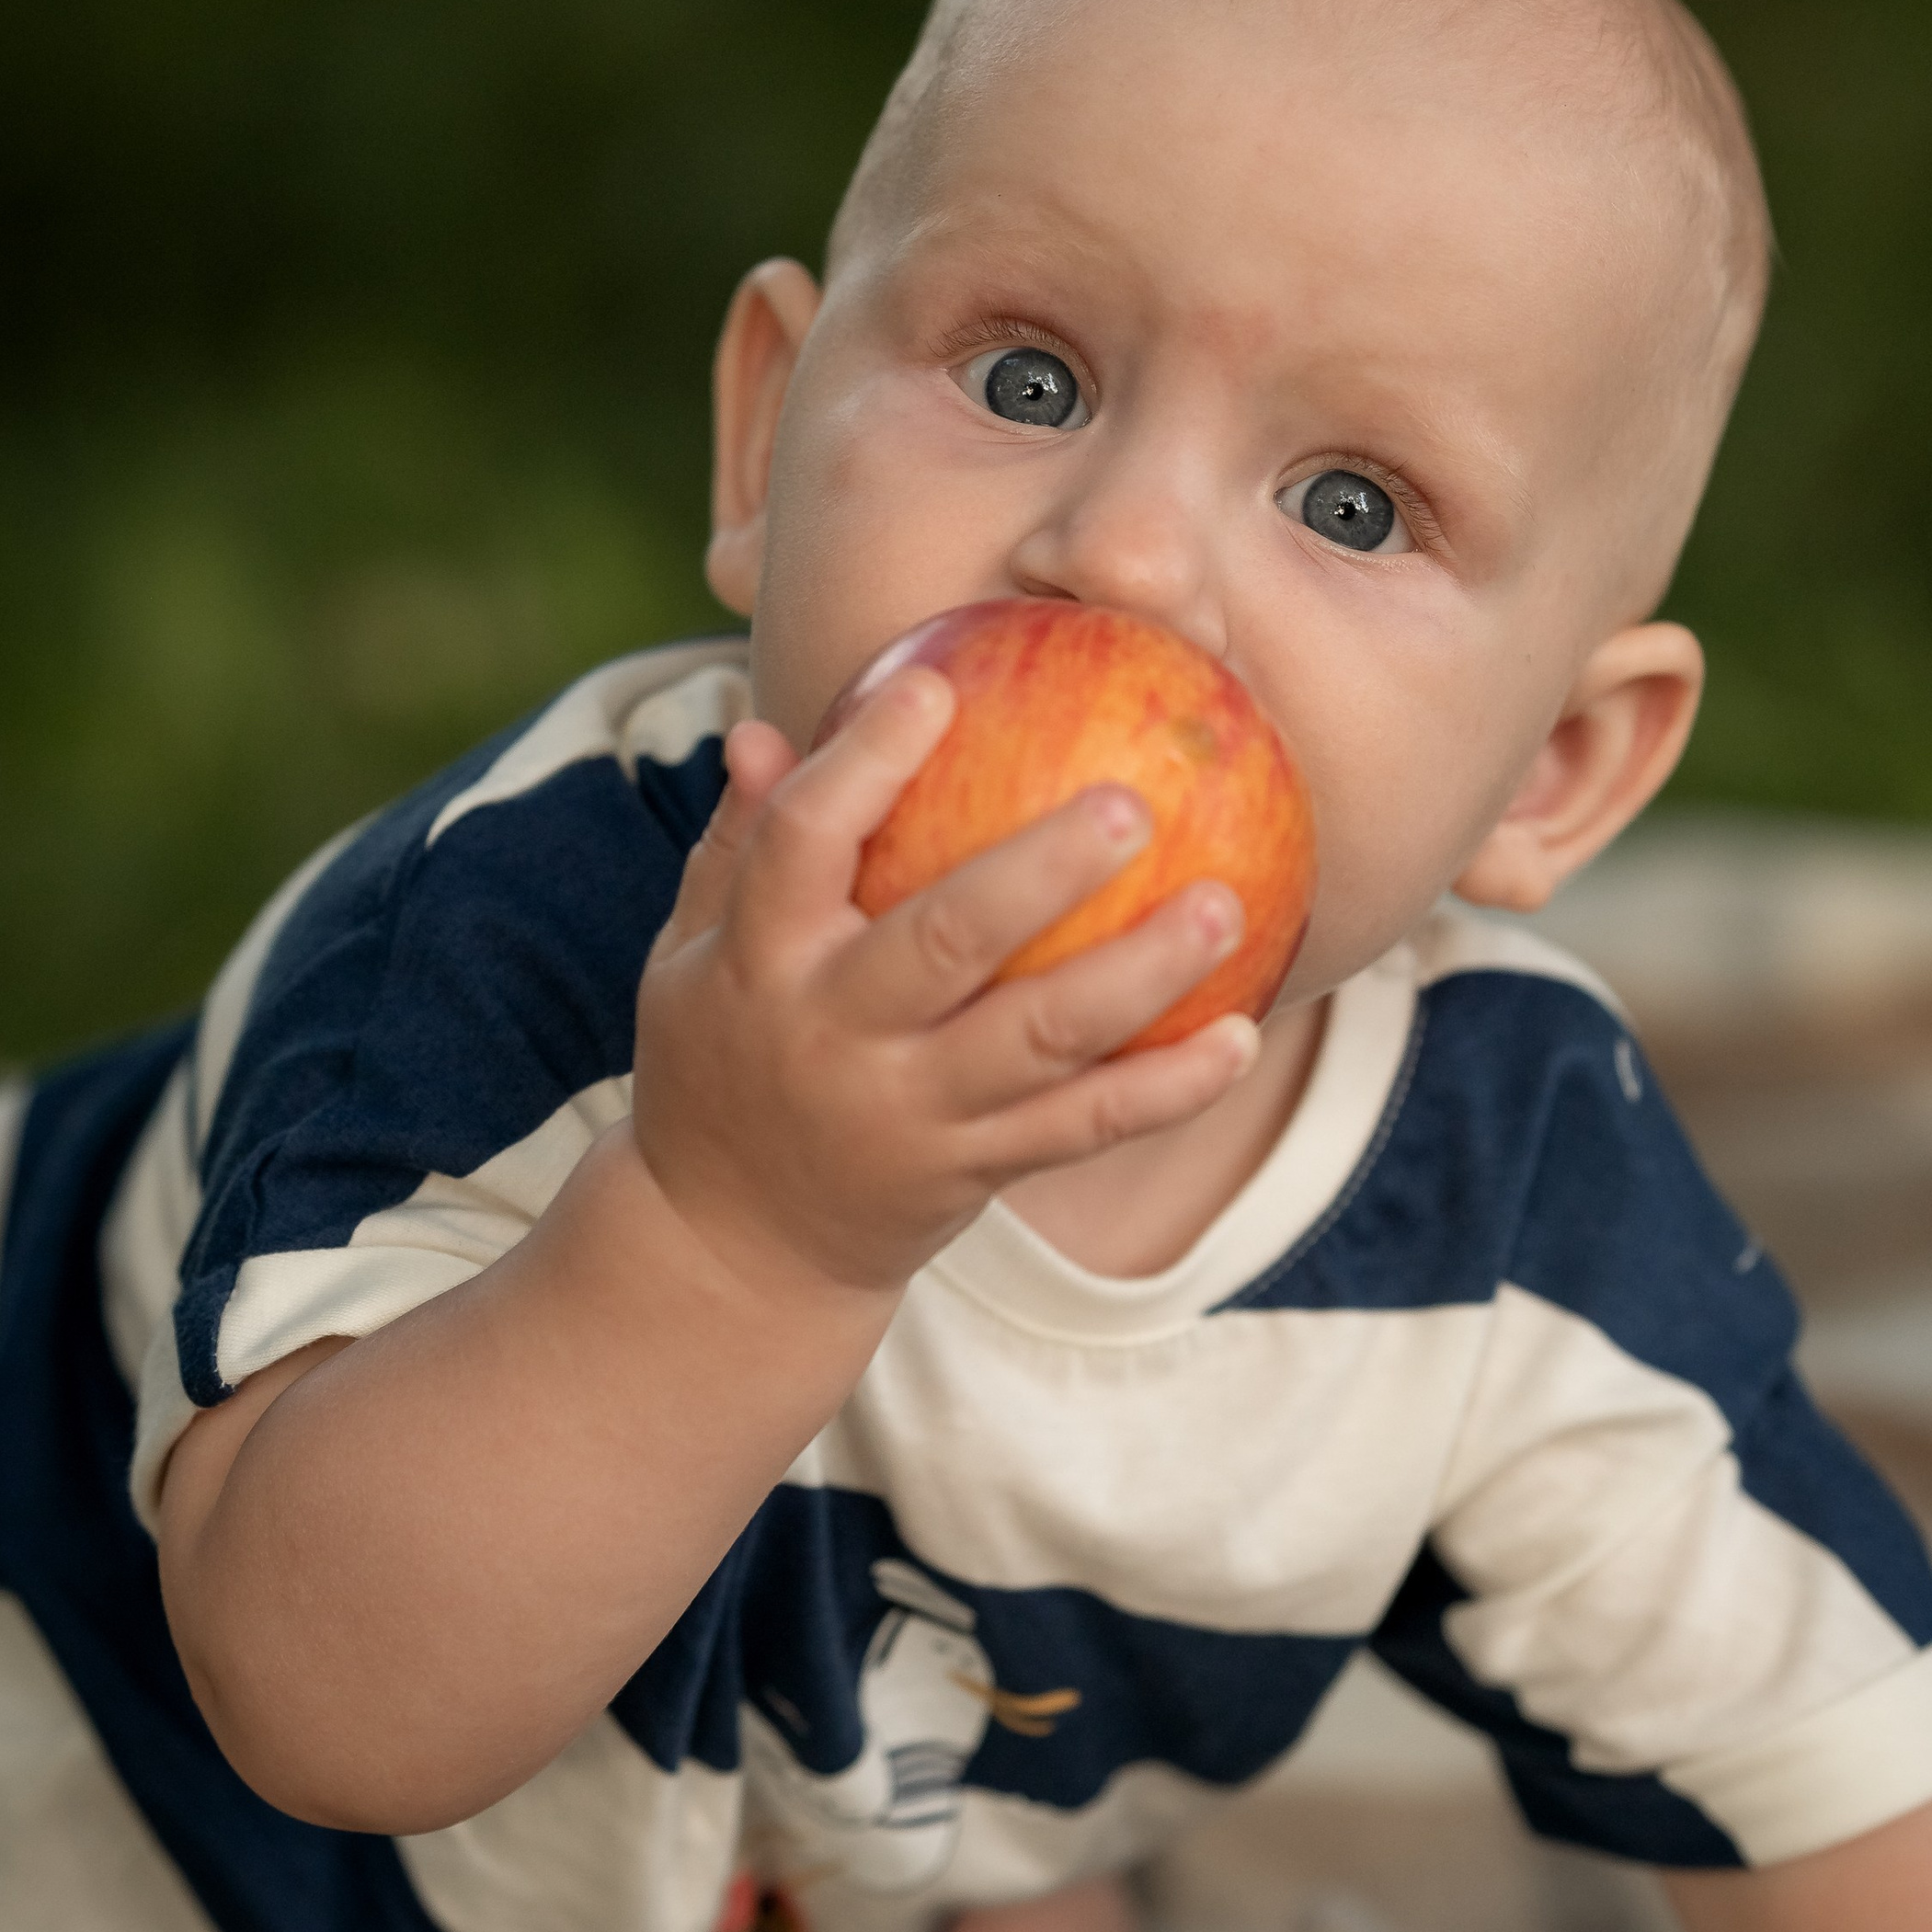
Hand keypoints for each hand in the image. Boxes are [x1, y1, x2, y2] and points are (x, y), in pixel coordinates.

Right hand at [631, 666, 1259, 1296]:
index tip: (933, 685)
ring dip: (1140, 974)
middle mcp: (834, 1033)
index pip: (801, 842)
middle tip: (1131, 802)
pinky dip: (1166, 1088)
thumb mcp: (692, 954)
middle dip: (1039, 870)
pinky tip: (1239, 1037)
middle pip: (943, 940)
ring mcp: (909, 1110)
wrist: (731, 1246)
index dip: (862, 762)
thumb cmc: (725, 1057)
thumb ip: (740, 842)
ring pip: (1038, 1039)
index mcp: (757, 958)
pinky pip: (1083, 1127)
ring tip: (1225, 906)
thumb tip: (762, 723)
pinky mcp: (971, 1172)